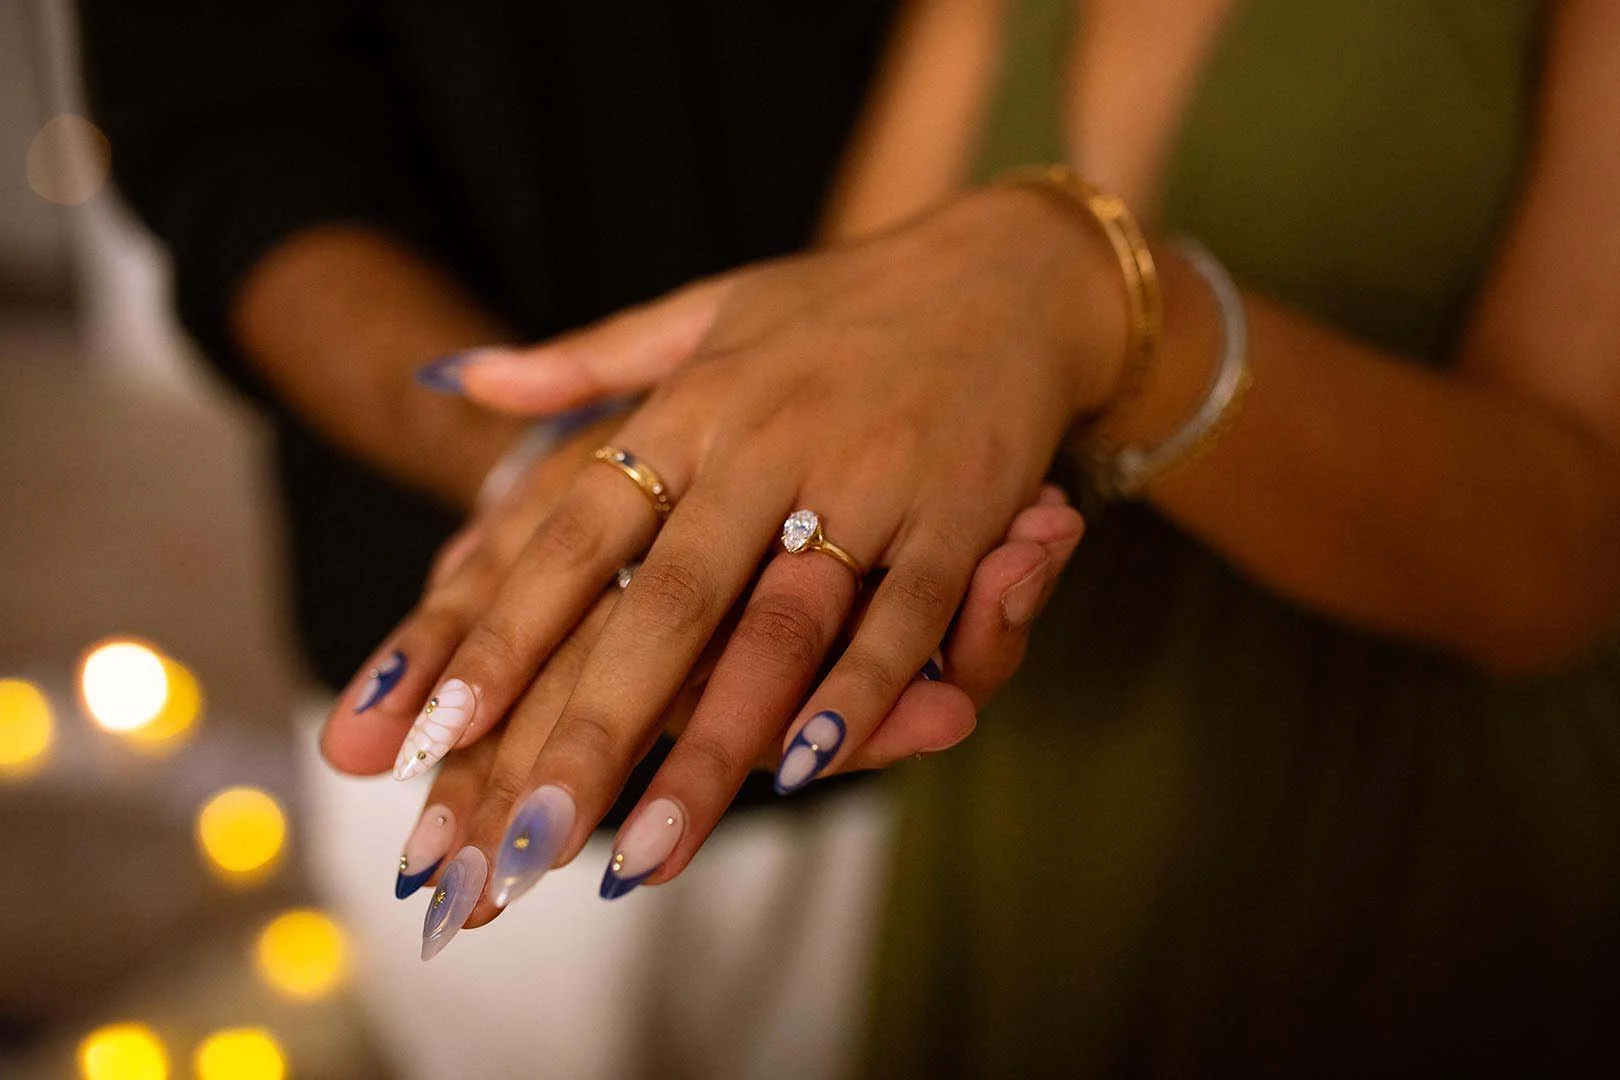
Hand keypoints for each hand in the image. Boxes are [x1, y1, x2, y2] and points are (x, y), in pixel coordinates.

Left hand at [371, 185, 1118, 934]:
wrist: (1006, 267)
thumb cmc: (840, 305)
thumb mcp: (704, 310)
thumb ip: (585, 361)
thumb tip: (458, 378)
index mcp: (690, 407)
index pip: (572, 532)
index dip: (499, 633)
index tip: (427, 729)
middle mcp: (763, 445)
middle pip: (662, 606)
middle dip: (588, 731)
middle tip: (519, 840)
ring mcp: (864, 479)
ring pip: (777, 629)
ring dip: (713, 748)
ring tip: (647, 853)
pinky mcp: (956, 511)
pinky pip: (903, 616)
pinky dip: (859, 695)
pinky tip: (803, 772)